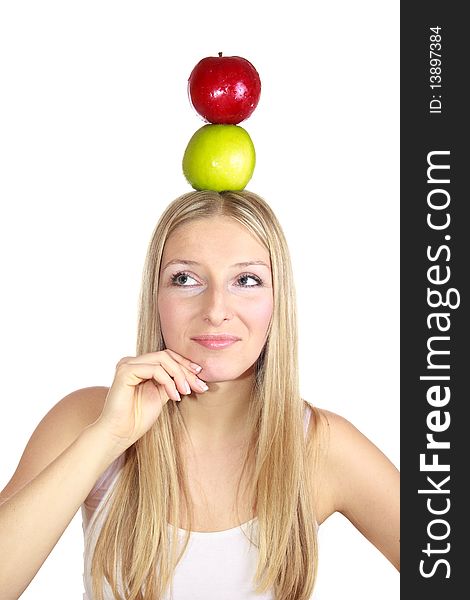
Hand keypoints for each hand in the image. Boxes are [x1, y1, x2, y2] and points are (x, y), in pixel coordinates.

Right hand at [93, 349, 207, 450]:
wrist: (120, 434)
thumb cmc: (138, 419)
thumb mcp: (162, 395)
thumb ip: (172, 381)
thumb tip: (194, 374)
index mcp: (140, 366)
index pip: (167, 356)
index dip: (186, 364)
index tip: (201, 377)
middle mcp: (132, 361)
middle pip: (167, 355)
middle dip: (186, 370)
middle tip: (199, 386)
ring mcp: (127, 364)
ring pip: (162, 359)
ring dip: (179, 375)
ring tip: (186, 392)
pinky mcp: (125, 370)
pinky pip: (154, 369)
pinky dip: (168, 381)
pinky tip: (174, 396)